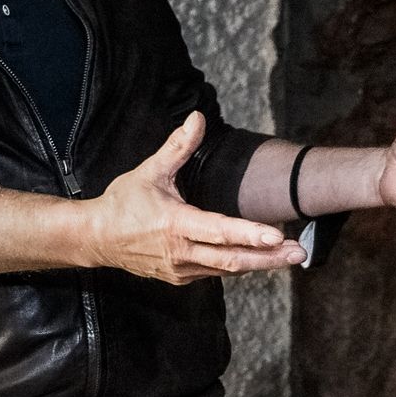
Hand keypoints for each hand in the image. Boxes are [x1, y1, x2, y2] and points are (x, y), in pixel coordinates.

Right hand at [88, 112, 305, 283]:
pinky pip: (215, 273)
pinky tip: (258, 258)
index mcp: (175, 224)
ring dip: (259, 263)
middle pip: (233, 260)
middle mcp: (181, 252)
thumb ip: (177, 147)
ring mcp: (181, 269)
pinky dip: (238, 265)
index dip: (250, 234)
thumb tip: (197, 118)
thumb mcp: (149, 172)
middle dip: (269, 257)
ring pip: (227, 270)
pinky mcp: (180, 278)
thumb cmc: (123, 203)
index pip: (220, 232)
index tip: (277, 235)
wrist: (96, 238)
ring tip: (289, 257)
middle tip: (299, 253)